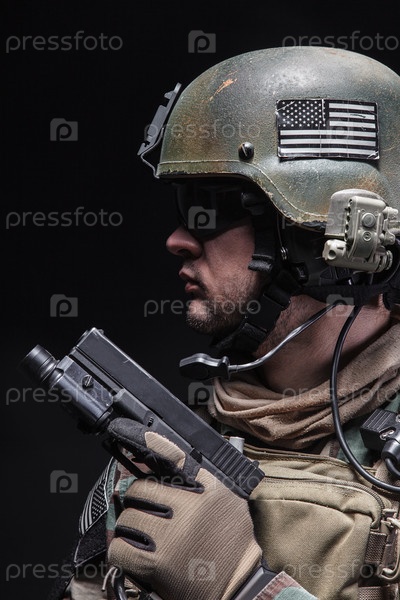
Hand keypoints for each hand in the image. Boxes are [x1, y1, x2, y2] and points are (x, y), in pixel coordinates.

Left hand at [106, 418, 262, 599]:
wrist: (240, 586)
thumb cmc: (235, 544)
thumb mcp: (230, 502)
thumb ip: (208, 480)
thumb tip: (179, 460)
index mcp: (209, 493)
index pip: (177, 459)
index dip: (155, 444)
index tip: (141, 435)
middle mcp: (189, 511)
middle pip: (141, 490)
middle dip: (135, 498)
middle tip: (140, 508)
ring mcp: (171, 537)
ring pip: (128, 518)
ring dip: (128, 525)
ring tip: (138, 532)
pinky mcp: (157, 564)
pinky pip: (121, 548)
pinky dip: (120, 550)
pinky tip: (130, 552)